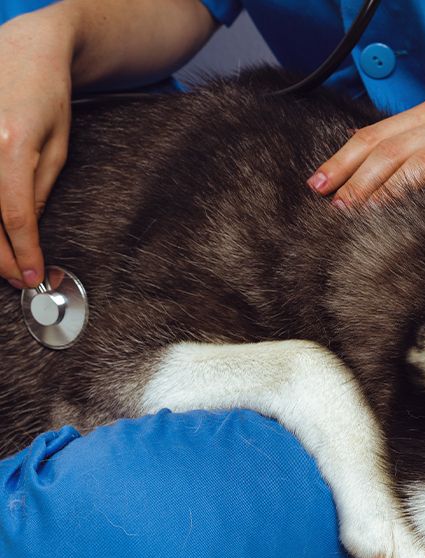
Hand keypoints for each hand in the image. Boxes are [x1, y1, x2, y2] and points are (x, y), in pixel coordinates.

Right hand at [0, 9, 73, 288]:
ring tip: (6, 263)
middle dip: (2, 257)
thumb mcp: (57, 148)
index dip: (25, 251)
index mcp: (12, 147)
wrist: (24, 50)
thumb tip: (30, 233)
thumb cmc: (46, 96)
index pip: (16, 216)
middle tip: (20, 278)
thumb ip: (39, 191)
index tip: (34, 274)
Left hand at [306, 84, 424, 206]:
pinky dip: (406, 182)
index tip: (319, 183)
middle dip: (344, 172)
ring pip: (398, 153)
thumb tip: (402, 194)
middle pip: (377, 144)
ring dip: (367, 181)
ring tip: (345, 207)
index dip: (343, 159)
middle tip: (320, 198)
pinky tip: (388, 202)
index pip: (376, 136)